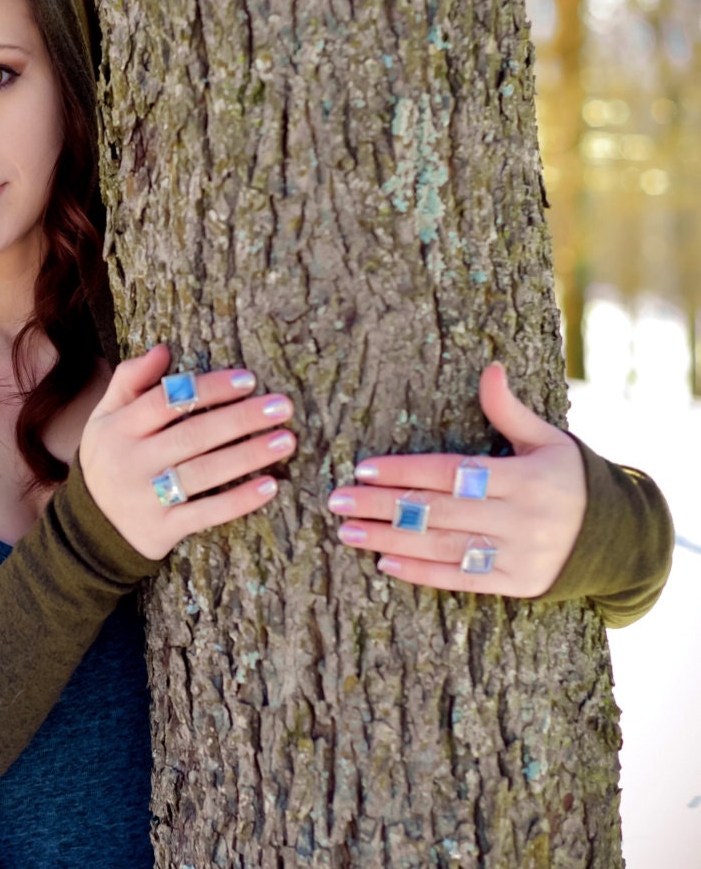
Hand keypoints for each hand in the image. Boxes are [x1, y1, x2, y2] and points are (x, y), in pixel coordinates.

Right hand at [80, 344, 295, 560]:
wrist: (91, 525)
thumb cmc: (110, 458)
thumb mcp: (106, 417)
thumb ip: (129, 380)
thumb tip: (162, 350)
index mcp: (118, 428)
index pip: (166, 401)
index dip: (208, 388)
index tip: (248, 380)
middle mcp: (131, 461)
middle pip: (192, 435)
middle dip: (240, 419)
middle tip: (282, 407)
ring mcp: (146, 497)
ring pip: (203, 473)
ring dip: (248, 456)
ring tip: (285, 441)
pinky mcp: (162, 529)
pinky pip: (206, 514)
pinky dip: (239, 500)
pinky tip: (270, 486)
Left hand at [327, 362, 585, 595]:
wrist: (617, 536)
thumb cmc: (569, 478)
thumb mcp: (548, 440)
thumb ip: (509, 410)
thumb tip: (489, 368)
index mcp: (525, 477)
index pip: (450, 472)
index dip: (404, 470)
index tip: (362, 470)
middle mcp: (522, 517)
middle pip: (438, 510)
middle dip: (382, 505)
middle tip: (336, 502)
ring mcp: (520, 554)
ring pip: (442, 546)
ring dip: (389, 539)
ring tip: (347, 532)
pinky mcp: (519, 585)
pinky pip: (462, 579)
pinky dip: (421, 573)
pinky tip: (385, 562)